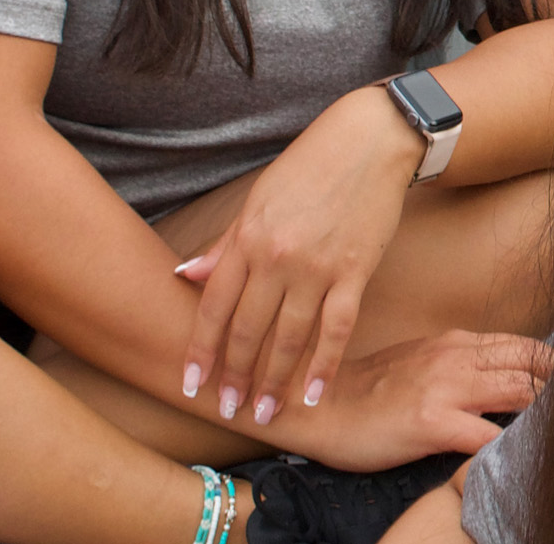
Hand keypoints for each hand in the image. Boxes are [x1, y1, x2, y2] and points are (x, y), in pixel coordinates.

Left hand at [180, 82, 421, 426]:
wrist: (370, 139)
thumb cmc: (311, 165)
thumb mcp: (258, 198)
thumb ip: (224, 243)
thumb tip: (183, 274)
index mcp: (249, 237)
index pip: (214, 306)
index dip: (201, 351)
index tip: (191, 384)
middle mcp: (277, 257)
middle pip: (248, 330)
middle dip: (234, 376)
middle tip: (227, 411)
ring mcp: (317, 267)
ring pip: (289, 338)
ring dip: (273, 381)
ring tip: (264, 413)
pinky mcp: (355, 271)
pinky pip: (336, 328)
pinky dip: (324, 365)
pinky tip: (313, 394)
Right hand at [297, 329, 553, 471]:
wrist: (320, 404)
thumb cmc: (371, 391)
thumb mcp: (425, 362)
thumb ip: (466, 367)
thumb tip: (506, 381)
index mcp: (459, 342)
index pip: (525, 347)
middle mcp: (458, 356)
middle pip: (532, 363)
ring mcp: (445, 387)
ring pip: (519, 390)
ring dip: (546, 410)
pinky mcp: (430, 421)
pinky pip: (486, 436)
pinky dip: (509, 447)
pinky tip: (522, 458)